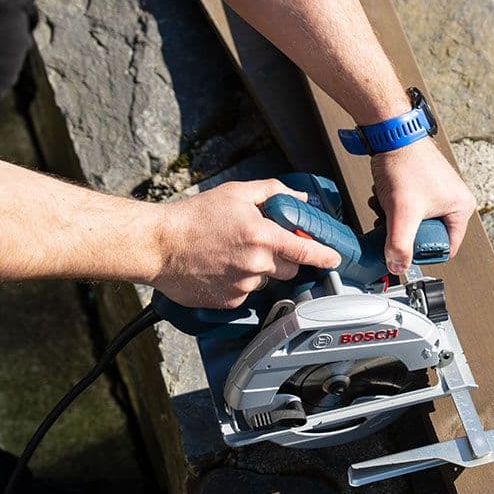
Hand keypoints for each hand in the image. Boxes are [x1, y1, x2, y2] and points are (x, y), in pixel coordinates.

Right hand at [152, 179, 340, 307]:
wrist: (159, 245)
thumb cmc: (193, 217)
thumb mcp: (235, 193)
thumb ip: (272, 192)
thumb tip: (298, 198)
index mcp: (262, 236)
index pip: (305, 251)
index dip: (324, 256)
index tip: (334, 259)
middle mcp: (256, 264)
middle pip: (289, 269)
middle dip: (282, 258)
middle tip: (260, 245)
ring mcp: (243, 285)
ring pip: (266, 281)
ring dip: (258, 270)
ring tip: (232, 255)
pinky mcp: (229, 300)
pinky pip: (246, 293)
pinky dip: (239, 282)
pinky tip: (220, 268)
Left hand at [370, 138, 475, 274]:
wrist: (390, 134)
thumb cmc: (405, 162)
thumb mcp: (403, 211)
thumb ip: (400, 244)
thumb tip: (398, 266)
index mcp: (461, 208)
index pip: (445, 248)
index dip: (422, 252)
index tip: (406, 247)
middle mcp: (453, 200)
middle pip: (426, 235)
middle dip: (403, 232)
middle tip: (391, 223)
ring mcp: (437, 192)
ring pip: (413, 222)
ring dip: (394, 219)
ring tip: (386, 206)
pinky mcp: (420, 186)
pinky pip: (406, 208)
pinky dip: (392, 206)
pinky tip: (383, 197)